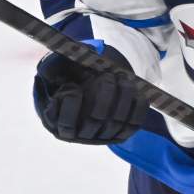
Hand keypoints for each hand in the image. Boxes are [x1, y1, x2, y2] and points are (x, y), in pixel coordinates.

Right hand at [32, 42, 146, 144]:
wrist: (89, 93)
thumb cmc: (70, 80)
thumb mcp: (58, 73)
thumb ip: (56, 66)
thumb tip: (70, 56)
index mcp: (60, 124)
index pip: (66, 123)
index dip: (71, 104)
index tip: (73, 86)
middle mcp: (81, 135)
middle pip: (94, 119)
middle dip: (103, 94)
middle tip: (107, 75)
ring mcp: (102, 137)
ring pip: (116, 122)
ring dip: (122, 97)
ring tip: (124, 78)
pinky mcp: (121, 135)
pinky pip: (133, 124)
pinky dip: (137, 107)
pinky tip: (136, 90)